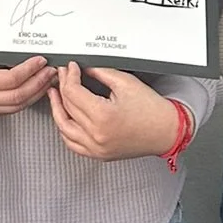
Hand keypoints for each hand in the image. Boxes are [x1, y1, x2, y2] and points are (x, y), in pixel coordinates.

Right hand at [0, 54, 54, 113]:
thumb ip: (3, 56)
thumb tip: (30, 53)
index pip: (10, 80)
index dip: (29, 70)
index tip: (41, 60)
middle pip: (17, 96)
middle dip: (39, 82)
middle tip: (50, 70)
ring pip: (19, 105)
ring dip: (37, 92)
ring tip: (48, 79)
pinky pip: (14, 108)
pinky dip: (29, 97)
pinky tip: (37, 88)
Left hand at [47, 65, 179, 160]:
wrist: (166, 130)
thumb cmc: (152, 110)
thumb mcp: (125, 82)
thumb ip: (99, 72)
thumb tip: (82, 69)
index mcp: (102, 116)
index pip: (73, 92)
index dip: (69, 75)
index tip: (72, 67)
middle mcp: (97, 135)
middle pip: (67, 106)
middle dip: (63, 86)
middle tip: (65, 75)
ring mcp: (97, 148)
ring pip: (64, 127)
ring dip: (57, 108)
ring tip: (55, 95)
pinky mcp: (99, 154)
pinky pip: (73, 144)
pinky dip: (65, 129)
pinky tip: (64, 117)